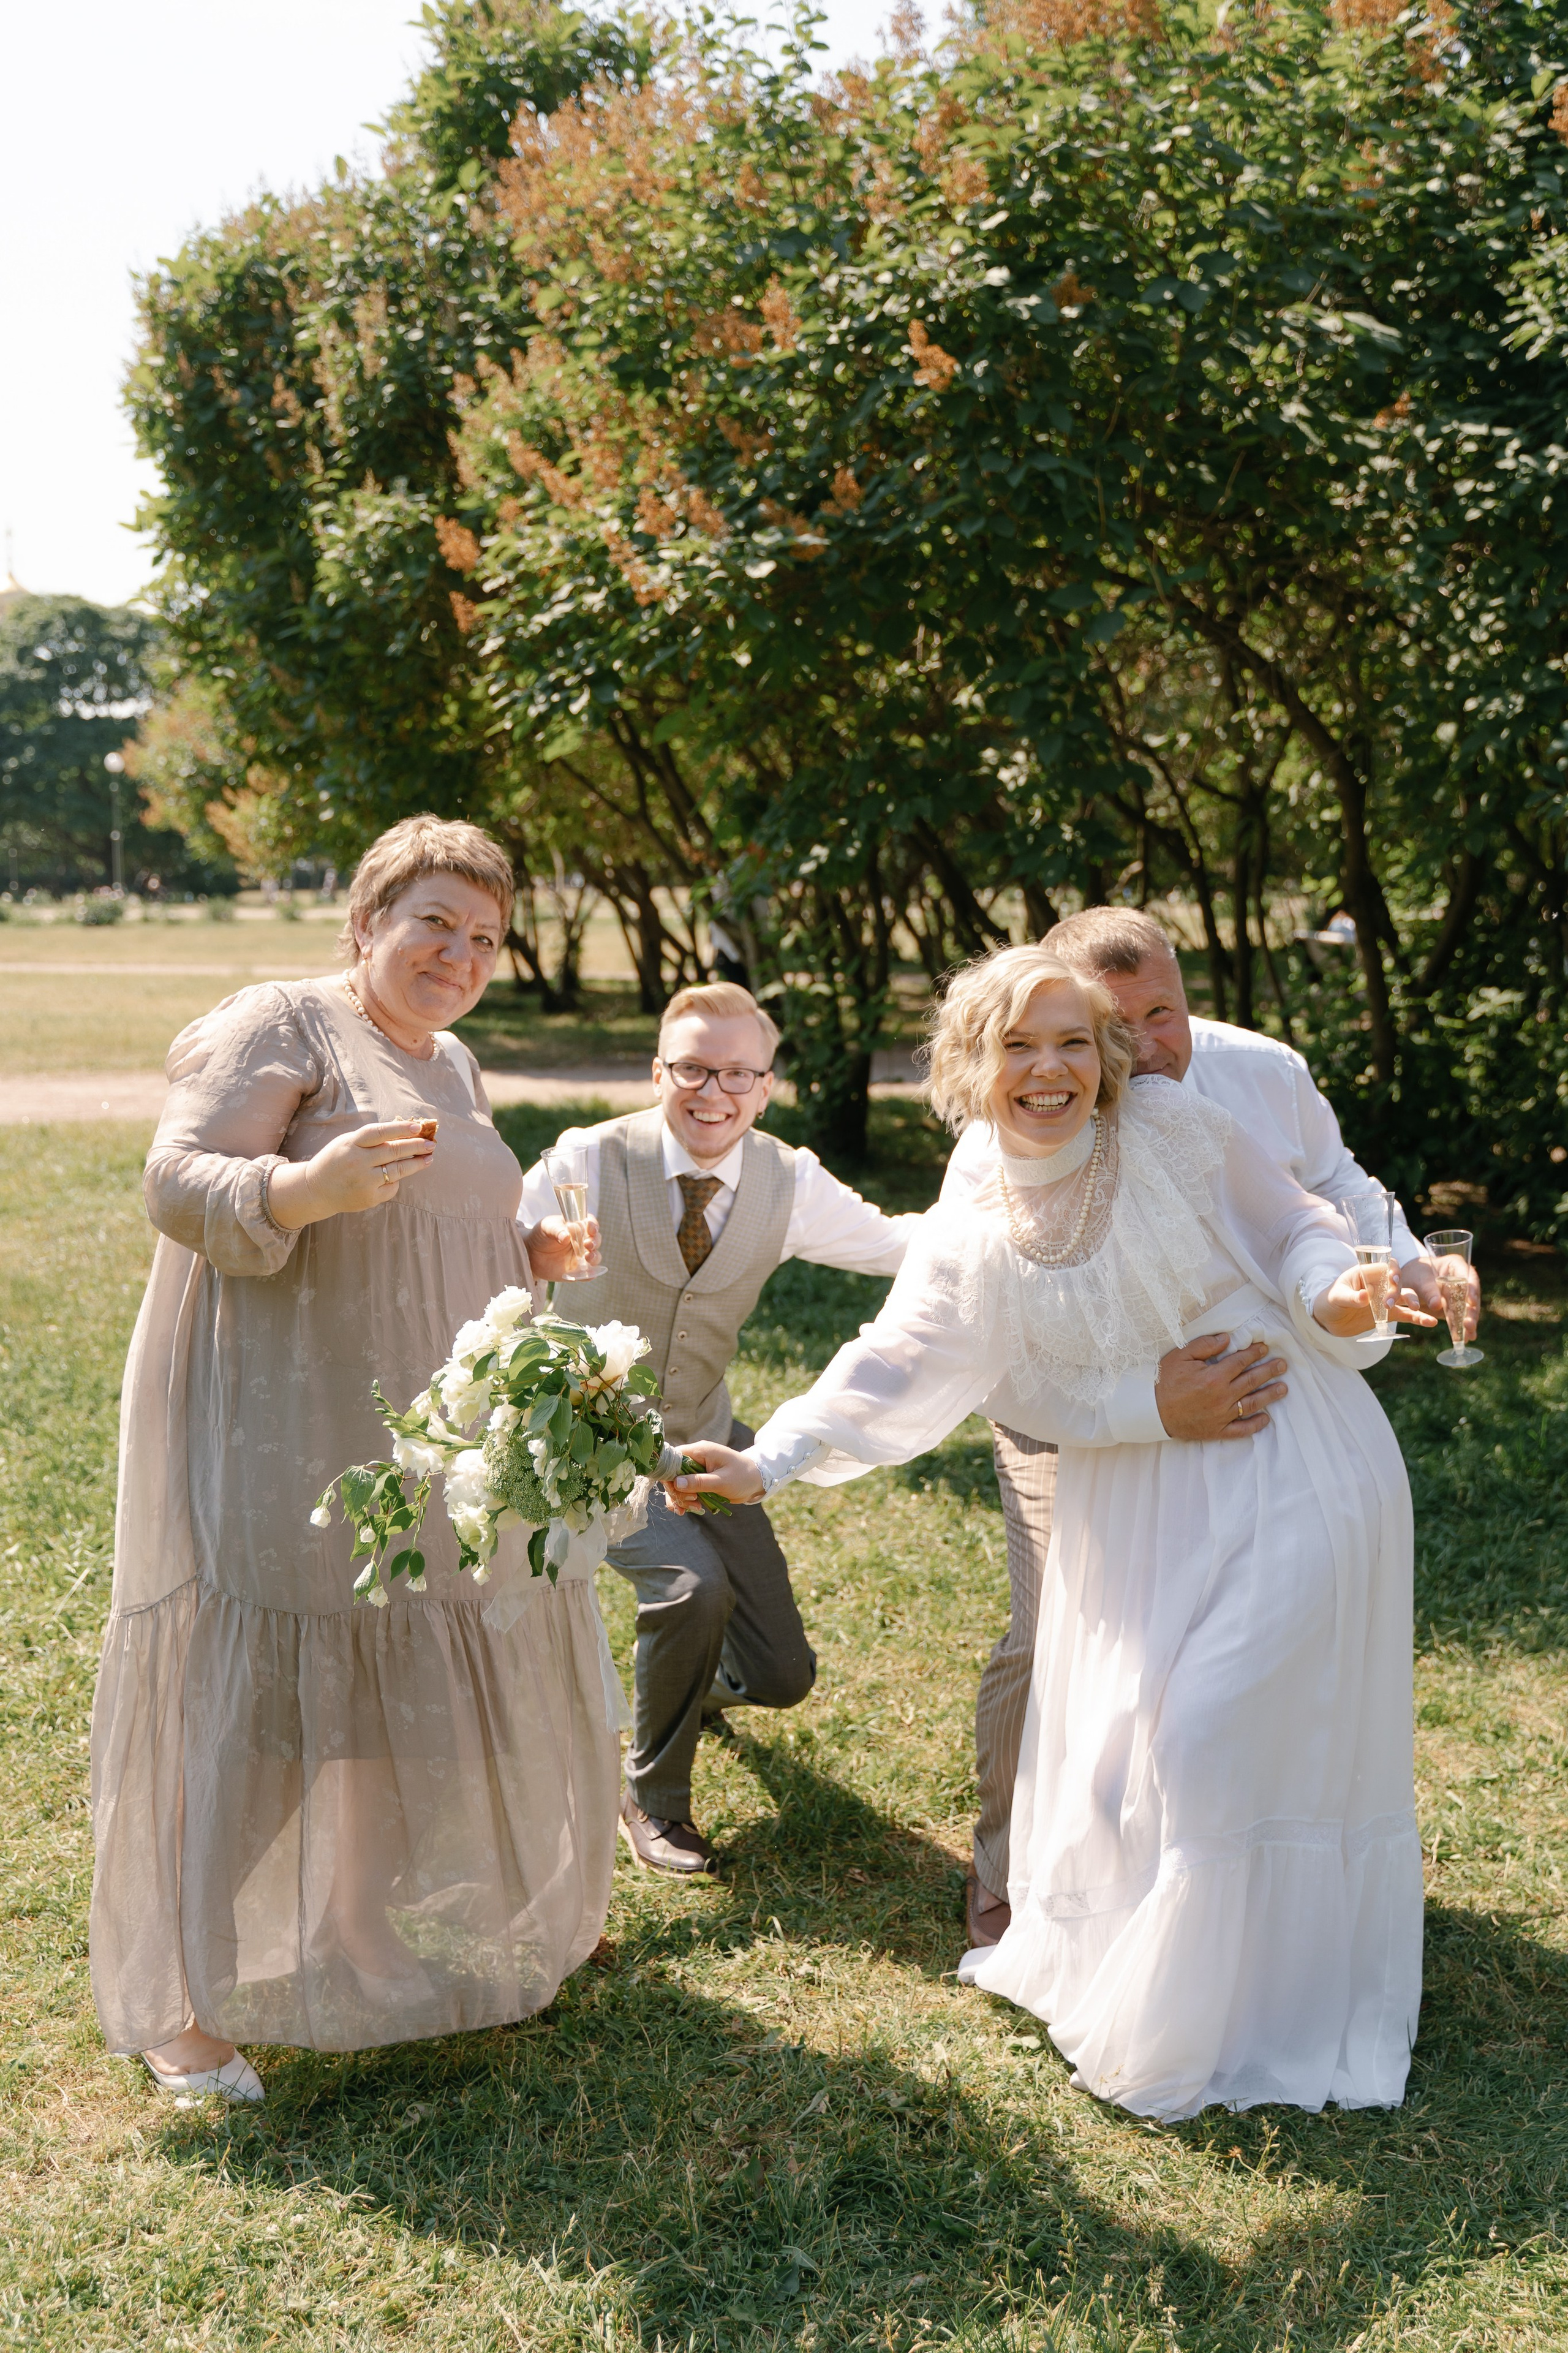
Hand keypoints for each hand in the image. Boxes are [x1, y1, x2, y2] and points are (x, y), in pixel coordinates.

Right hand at [267, 1121, 434, 1229]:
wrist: (315, 1189)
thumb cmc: (336, 1161)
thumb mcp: (347, 1143)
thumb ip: (370, 1138)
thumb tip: (404, 1132)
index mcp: (351, 1143)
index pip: (379, 1132)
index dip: (400, 1128)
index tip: (417, 1126)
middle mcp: (357, 1162)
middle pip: (393, 1151)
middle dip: (416, 1147)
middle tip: (431, 1144)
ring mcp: (363, 1182)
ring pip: (398, 1171)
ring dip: (416, 1164)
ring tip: (428, 1158)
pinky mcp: (368, 1198)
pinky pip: (392, 1187)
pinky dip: (397, 1181)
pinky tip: (399, 1177)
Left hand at [524, 1215, 600, 1281]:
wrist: (531, 1253)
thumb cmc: (541, 1235)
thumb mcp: (546, 1227)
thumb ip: (556, 1230)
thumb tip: (566, 1236)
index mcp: (578, 1227)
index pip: (591, 1223)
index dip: (593, 1225)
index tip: (590, 1229)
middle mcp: (582, 1241)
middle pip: (596, 1240)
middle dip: (595, 1242)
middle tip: (588, 1244)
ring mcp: (581, 1257)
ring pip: (595, 1257)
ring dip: (595, 1257)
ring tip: (588, 1257)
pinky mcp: (577, 1271)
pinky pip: (588, 1274)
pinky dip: (591, 1275)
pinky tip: (589, 1274)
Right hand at [664, 1441, 764, 1513]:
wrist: (756, 1481)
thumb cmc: (743, 1476)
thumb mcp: (722, 1481)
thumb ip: (699, 1482)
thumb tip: (676, 1483)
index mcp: (700, 1451)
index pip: (673, 1459)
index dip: (669, 1475)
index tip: (678, 1490)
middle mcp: (695, 1459)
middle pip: (672, 1475)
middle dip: (677, 1491)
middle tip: (692, 1502)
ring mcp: (696, 1471)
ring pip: (676, 1485)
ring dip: (681, 1499)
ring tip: (694, 1509)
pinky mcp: (699, 1482)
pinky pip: (685, 1491)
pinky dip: (685, 1501)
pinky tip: (691, 1510)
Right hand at [1154, 1333, 1289, 1440]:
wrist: (1150, 1411)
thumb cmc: (1164, 1381)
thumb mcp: (1180, 1356)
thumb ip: (1205, 1345)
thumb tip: (1227, 1339)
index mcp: (1214, 1377)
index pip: (1240, 1361)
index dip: (1254, 1353)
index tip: (1265, 1348)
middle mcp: (1222, 1396)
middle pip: (1252, 1381)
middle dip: (1269, 1371)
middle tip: (1283, 1365)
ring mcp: (1221, 1415)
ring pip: (1252, 1404)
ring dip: (1270, 1395)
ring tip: (1283, 1389)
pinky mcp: (1217, 1430)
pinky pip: (1241, 1429)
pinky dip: (1255, 1425)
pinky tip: (1266, 1419)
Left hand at [1314, 1267, 1439, 1337]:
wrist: (1328, 1319)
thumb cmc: (1329, 1301)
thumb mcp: (1336, 1297)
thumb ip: (1350, 1297)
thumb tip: (1364, 1297)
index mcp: (1368, 1273)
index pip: (1386, 1266)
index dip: (1393, 1271)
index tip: (1393, 1280)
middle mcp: (1380, 1284)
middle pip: (1398, 1282)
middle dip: (1397, 1291)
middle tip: (1387, 1304)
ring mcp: (1386, 1299)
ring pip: (1406, 1297)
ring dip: (1412, 1301)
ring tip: (1415, 1308)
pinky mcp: (1389, 1314)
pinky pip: (1407, 1315)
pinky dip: (1418, 1318)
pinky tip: (1431, 1322)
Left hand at [1399, 1252, 1479, 1340]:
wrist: (1408, 1279)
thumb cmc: (1414, 1273)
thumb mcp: (1419, 1279)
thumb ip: (1428, 1290)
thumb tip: (1436, 1306)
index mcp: (1455, 1265)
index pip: (1468, 1275)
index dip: (1472, 1288)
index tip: (1471, 1300)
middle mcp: (1462, 1280)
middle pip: (1471, 1296)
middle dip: (1471, 1311)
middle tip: (1469, 1323)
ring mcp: (1460, 1295)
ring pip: (1467, 1309)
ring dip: (1469, 1322)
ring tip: (1469, 1335)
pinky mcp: (1454, 1307)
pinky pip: (1459, 1317)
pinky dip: (1462, 1328)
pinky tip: (1466, 1338)